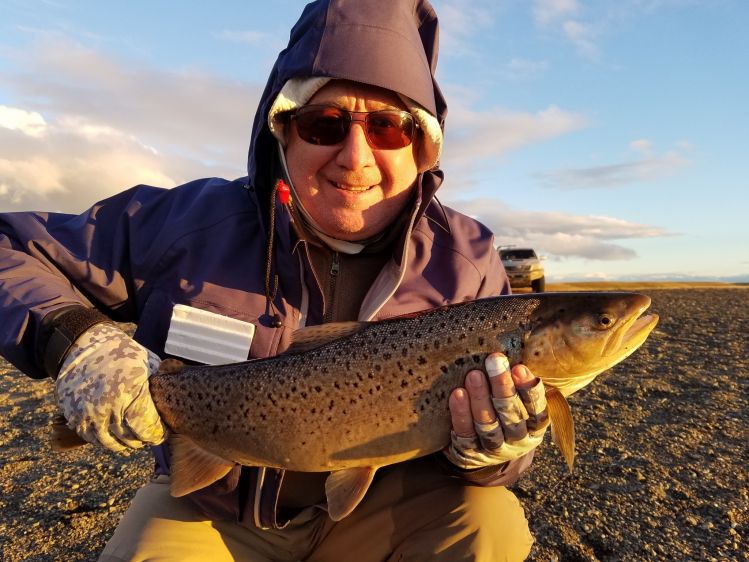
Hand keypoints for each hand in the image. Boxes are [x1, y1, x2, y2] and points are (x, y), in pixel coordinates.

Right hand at [55, 323, 166, 451]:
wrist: (82, 346)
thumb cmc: (121, 353)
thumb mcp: (147, 364)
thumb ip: (159, 385)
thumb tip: (175, 402)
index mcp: (130, 392)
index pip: (146, 427)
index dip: (156, 434)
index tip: (161, 434)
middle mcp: (108, 406)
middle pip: (129, 437)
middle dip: (142, 440)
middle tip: (149, 439)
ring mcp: (88, 413)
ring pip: (109, 441)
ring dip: (123, 444)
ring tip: (133, 440)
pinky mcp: (74, 416)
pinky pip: (91, 437)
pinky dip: (104, 439)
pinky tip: (114, 435)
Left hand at [444, 352, 548, 468]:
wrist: (481, 450)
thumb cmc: (503, 410)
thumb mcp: (518, 399)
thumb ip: (519, 378)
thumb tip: (514, 339)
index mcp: (535, 426)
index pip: (537, 410)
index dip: (529, 390)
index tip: (519, 367)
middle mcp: (518, 440)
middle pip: (511, 414)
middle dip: (502, 386)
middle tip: (494, 360)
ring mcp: (494, 449)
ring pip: (488, 425)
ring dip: (481, 399)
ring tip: (474, 375)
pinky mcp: (470, 453)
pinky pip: (465, 433)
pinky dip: (461, 414)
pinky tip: (457, 394)